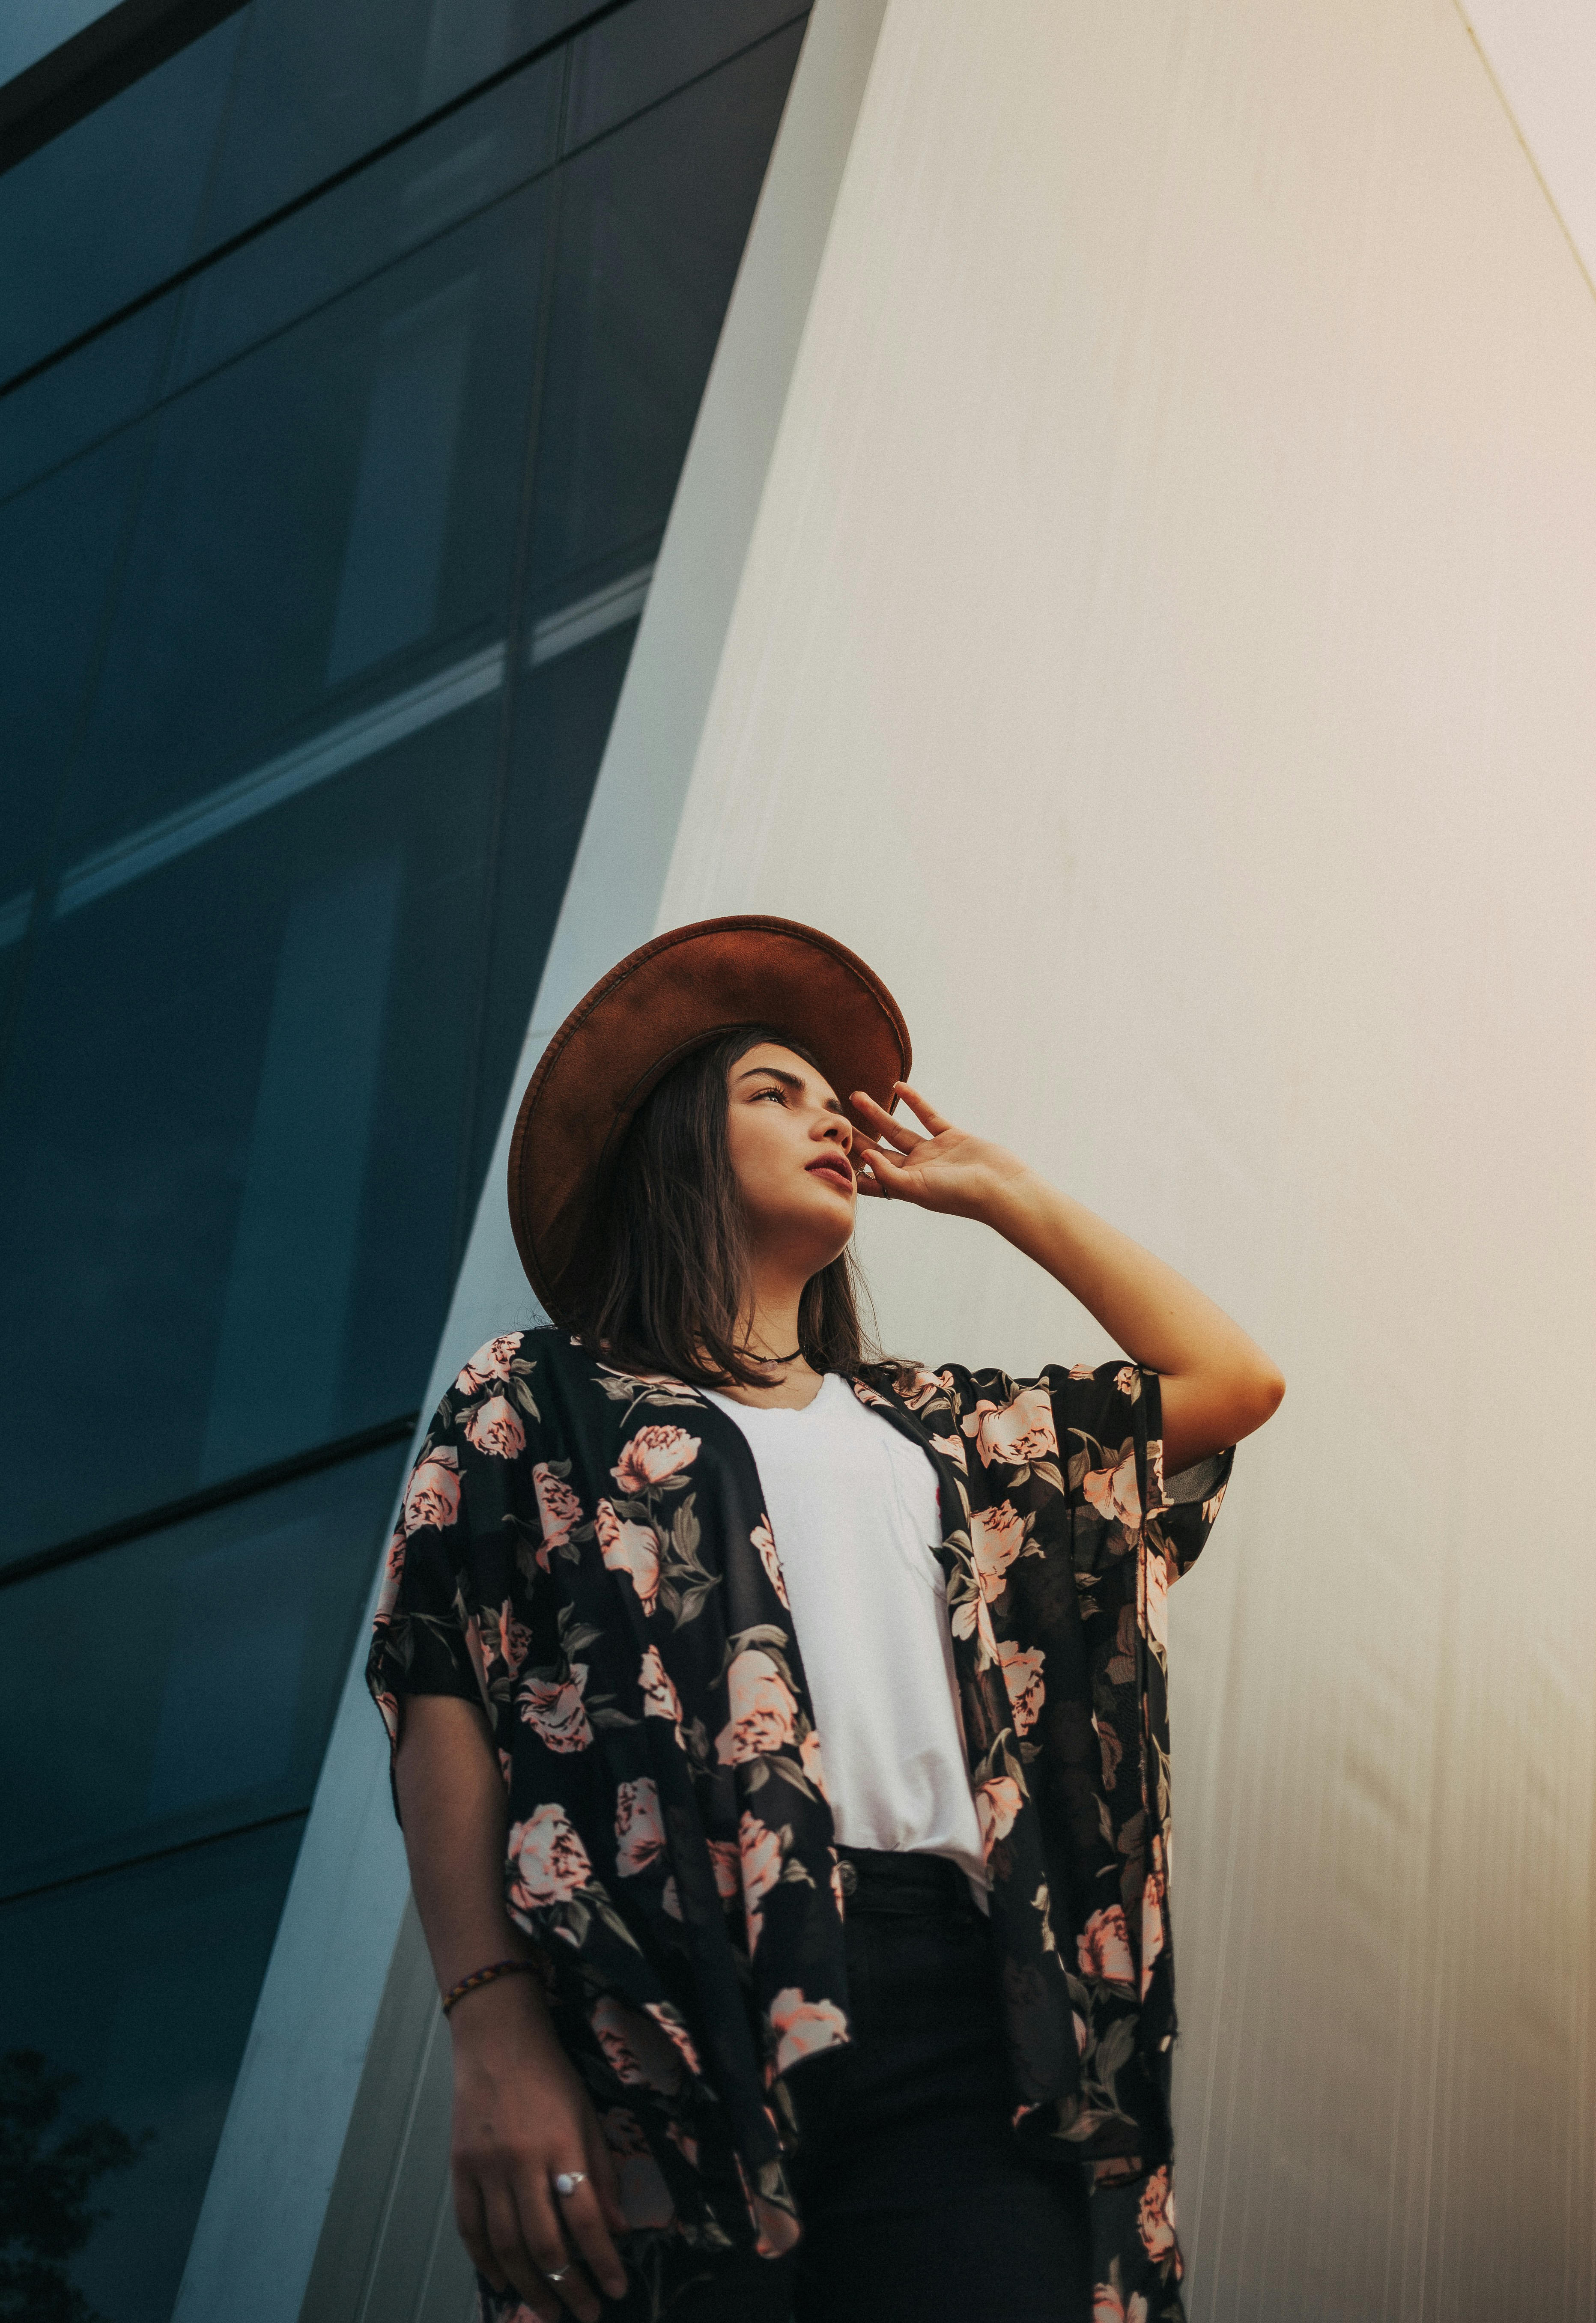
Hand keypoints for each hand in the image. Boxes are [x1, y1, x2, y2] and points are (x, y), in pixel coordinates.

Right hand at [449, 1977, 629, 2319]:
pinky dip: (486, 2263)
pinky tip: (503, 2283)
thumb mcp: (588, 2116)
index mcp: (560, 2145)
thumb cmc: (550, 2075)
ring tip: (549, 2312)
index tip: (616, 2290)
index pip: (585, 2218)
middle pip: (545, 2242)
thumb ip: (602, 2174)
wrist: (496, 2039)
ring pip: (506, 2246)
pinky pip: (470, 2230)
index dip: (602, 2261)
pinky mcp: (459, 2169)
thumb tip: (618, 2230)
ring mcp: (485, 2168)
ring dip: (529, 2287)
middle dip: (568, 2287)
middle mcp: (521, 2161)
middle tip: (585, 2313)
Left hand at [849, 1083, 1029, 1222]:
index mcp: (906, 1187)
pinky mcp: (951, 1136)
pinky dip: (914, 1101)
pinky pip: (927, 1115)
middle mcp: (917, 1170)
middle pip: (879, 1150)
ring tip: (856, 1096)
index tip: (827, 1157)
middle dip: (857, 1136)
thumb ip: (889, 1175)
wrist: (1002, 1187)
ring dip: (878, 1113)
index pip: (871, 1179)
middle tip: (835, 1120)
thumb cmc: (960, 1195)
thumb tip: (864, 1157)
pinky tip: (898, 1087)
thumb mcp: (919, 1189)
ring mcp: (934, 1152)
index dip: (850, 1170)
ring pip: (898, 1129)